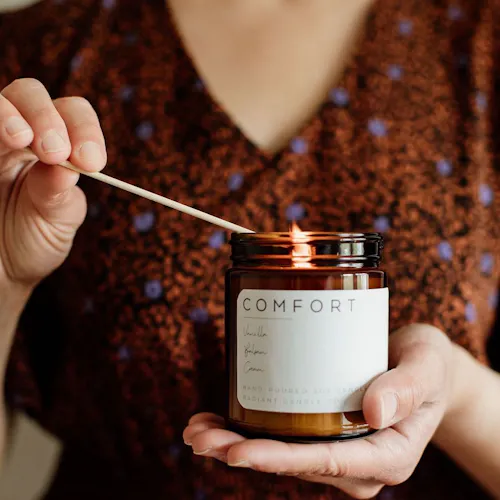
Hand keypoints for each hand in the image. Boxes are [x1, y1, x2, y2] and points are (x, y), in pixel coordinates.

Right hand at [0, 78, 105, 288]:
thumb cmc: (33, 242)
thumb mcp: (56, 223)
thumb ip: (61, 196)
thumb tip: (65, 167)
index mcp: (53, 147)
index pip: (72, 113)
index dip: (84, 130)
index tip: (92, 162)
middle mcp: (16, 135)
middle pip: (28, 93)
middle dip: (45, 116)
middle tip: (55, 152)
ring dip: (7, 116)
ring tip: (20, 140)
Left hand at [184, 324, 453, 498]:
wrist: (424, 367)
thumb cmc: (429, 367)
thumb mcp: (427, 366)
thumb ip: (408, 387)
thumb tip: (373, 410)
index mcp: (387, 455)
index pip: (326, 463)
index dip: (279, 460)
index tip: (236, 452)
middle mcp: (359, 463)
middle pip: (294, 462)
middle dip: (243, 453)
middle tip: (200, 438)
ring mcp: (339, 451)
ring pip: (282, 453)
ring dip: (236, 443)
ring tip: (197, 430)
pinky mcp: (326, 433)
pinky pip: (284, 437)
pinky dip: (249, 430)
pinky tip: (219, 419)